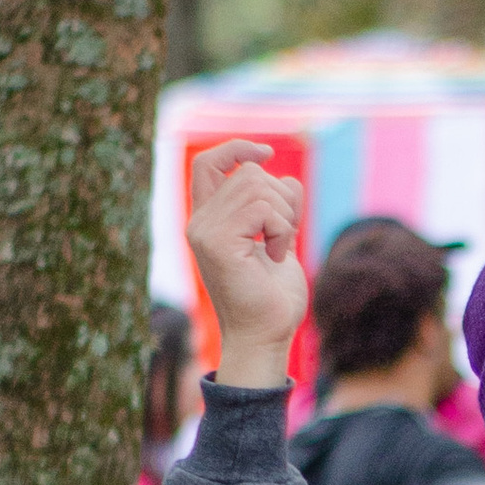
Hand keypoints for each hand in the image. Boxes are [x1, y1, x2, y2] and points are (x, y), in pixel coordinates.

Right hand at [188, 141, 306, 385]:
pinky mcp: (216, 242)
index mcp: (209, 220)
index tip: (267, 152)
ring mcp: (204, 231)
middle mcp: (199, 222)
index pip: (208, 163)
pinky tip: (276, 256)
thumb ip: (277, 207)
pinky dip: (281, 228)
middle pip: (248, 172)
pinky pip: (262, 208)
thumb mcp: (278, 240)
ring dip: (284, 216)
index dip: (237, 148)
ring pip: (257, 184)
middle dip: (281, 198)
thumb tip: (285, 176)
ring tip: (279, 249)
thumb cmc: (272, 296)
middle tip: (282, 238)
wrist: (266, 336)